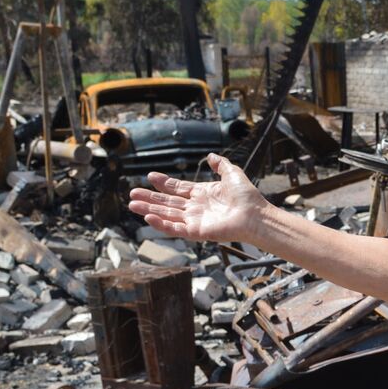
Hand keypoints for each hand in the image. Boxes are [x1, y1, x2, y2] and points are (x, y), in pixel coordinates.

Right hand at [126, 153, 269, 243]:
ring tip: (132, 204)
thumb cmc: (247, 196)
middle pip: (168, 203)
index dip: (164, 184)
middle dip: (150, 198)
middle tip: (132, 194)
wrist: (255, 214)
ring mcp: (195, 220)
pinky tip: (148, 217)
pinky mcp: (197, 232)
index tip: (150, 177)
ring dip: (149, 210)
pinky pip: (175, 229)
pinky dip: (161, 224)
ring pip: (167, 215)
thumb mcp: (232, 174)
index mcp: (202, 194)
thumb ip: (221, 165)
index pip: (178, 189)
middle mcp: (196, 208)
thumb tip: (211, 156)